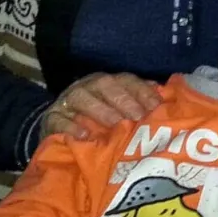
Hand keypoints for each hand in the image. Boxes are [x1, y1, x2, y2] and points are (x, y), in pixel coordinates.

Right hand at [42, 72, 163, 140]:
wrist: (59, 130)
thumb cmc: (98, 121)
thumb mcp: (119, 113)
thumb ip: (139, 105)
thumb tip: (166, 100)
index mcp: (108, 83)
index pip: (127, 80)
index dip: (142, 91)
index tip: (156, 107)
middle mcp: (88, 86)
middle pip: (105, 85)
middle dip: (124, 100)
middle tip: (138, 117)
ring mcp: (67, 101)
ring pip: (81, 97)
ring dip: (100, 109)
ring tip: (115, 124)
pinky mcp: (51, 118)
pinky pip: (58, 119)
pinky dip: (70, 126)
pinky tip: (84, 136)